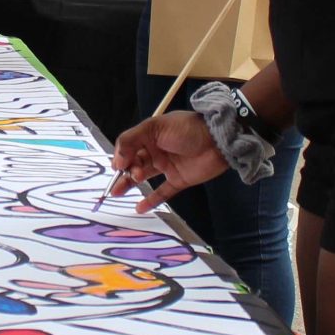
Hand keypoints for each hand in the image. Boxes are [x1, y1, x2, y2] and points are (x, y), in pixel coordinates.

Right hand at [109, 110, 228, 212]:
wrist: (218, 140)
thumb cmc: (186, 129)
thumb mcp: (155, 127)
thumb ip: (131, 140)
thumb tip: (116, 161)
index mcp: (150, 136)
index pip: (129, 147)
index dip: (121, 157)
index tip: (119, 165)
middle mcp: (157, 151)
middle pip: (134, 163)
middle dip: (126, 171)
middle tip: (130, 176)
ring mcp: (168, 166)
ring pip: (144, 177)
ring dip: (130, 184)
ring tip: (118, 192)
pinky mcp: (179, 180)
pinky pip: (163, 192)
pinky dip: (152, 200)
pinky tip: (139, 208)